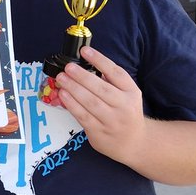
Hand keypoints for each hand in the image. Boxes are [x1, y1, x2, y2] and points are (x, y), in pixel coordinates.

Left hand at [54, 45, 145, 165]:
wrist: (133, 143)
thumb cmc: (125, 112)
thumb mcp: (127, 94)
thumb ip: (111, 81)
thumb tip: (86, 64)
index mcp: (131, 92)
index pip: (116, 73)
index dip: (100, 60)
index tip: (84, 51)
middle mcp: (124, 107)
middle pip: (101, 88)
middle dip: (82, 76)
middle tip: (68, 67)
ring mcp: (112, 121)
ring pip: (90, 103)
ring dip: (74, 89)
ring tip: (61, 78)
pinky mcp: (99, 133)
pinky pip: (83, 116)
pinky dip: (72, 105)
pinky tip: (63, 95)